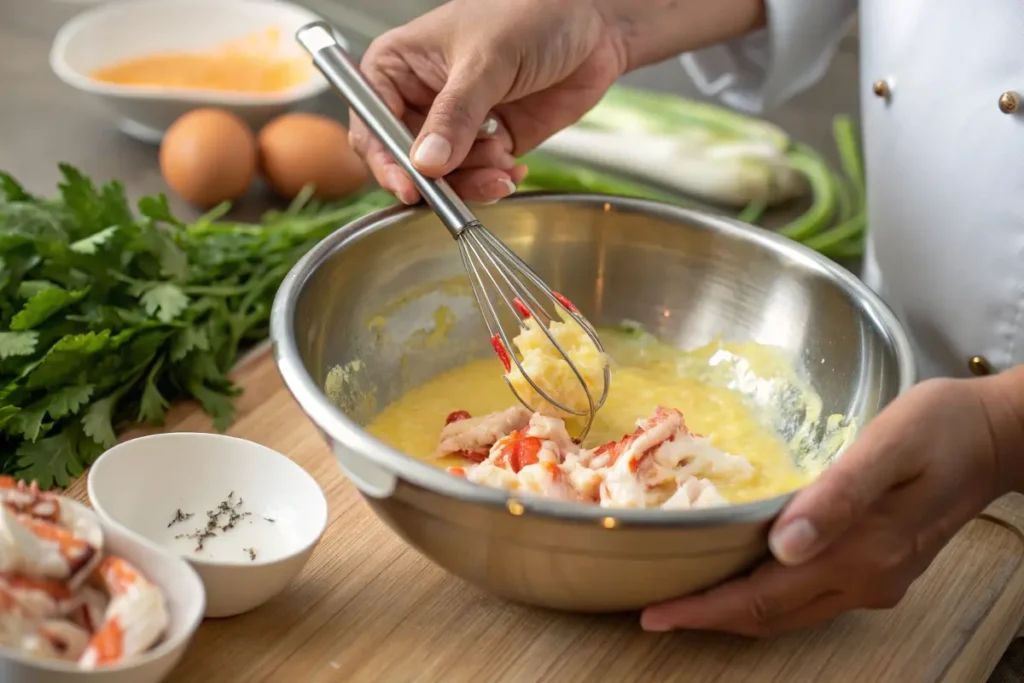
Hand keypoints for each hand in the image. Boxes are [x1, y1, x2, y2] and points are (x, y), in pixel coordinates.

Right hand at [349, 0, 627, 203]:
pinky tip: (514, 168)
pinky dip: (495, 181)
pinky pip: (479, 177)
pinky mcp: (491, 142)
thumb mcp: (486, 61)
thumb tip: (425, 162)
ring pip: (444, 176)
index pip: (372, 122)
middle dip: (435, 177)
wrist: (594, 21)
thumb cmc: (532, 12)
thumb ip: (455, 115)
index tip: (408, 185)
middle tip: (459, 189)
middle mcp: (422, 98)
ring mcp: (458, 124)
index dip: (385, 159)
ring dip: (472, 181)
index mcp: (398, 65)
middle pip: (405, 159)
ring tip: (501, 165)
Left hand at [640, 375, 1019, 635]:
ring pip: (790, 612)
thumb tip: (782, 545)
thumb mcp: (888, 448)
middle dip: (709, 618)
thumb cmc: (940, 428)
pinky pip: (810, 597)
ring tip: (686, 600)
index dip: (706, 610)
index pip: (765, 597)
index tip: (656, 615)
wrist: (996, 437)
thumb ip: (837, 497)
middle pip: (771, 614)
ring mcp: (877, 581)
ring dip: (736, 612)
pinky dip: (767, 596)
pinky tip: (743, 576)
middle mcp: (867, 579)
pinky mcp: (881, 571)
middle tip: (654, 613)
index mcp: (863, 552)